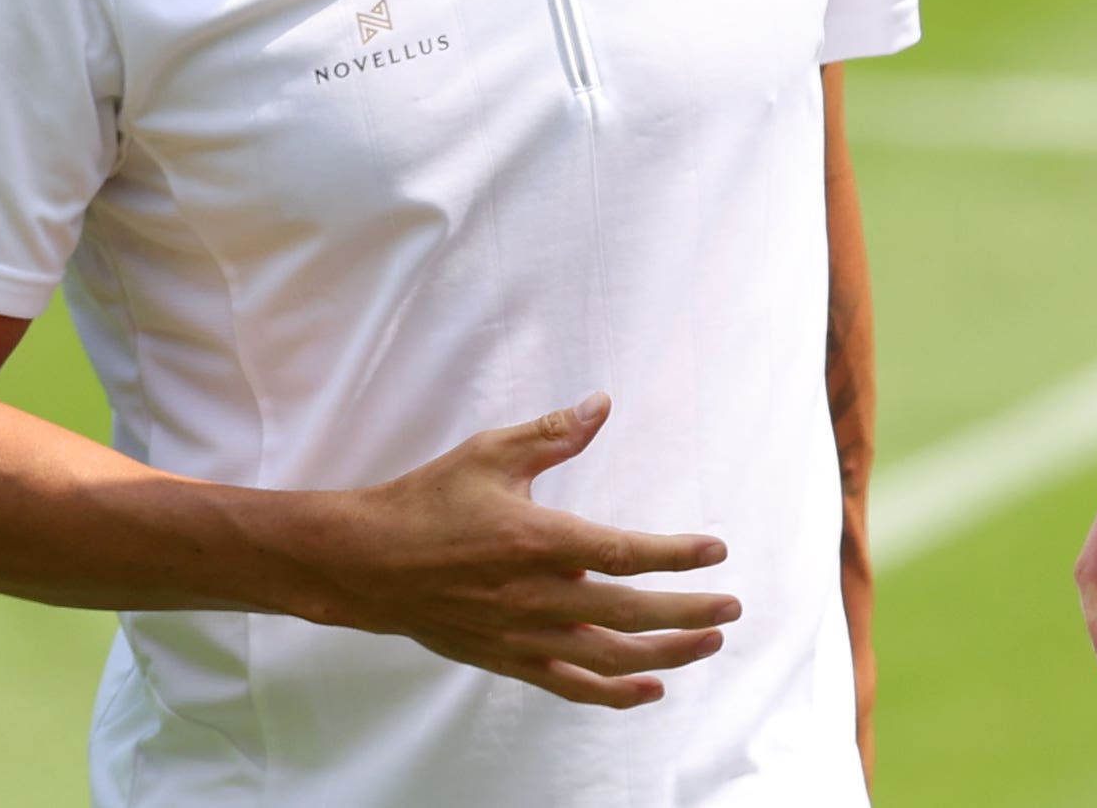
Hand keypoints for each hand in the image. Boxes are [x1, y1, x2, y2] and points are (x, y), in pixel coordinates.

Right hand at [316, 392, 740, 708]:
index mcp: (536, 540)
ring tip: (708, 644)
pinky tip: (649, 688)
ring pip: (609, 657)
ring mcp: (522, 635)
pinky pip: (571, 685)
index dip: (677, 554)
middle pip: (629, 612)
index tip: (717, 549)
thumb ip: (553, 434)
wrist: (365, 563)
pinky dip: (614, 693)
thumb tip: (602, 404)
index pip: (625, 552)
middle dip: (688, 612)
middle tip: (731, 607)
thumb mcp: (490, 454)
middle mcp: (536, 595)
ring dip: (666, 654)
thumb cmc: (427, 502)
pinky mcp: (507, 659)